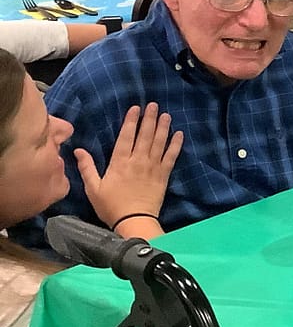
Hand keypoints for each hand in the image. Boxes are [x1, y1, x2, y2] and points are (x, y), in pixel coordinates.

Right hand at [76, 104, 182, 236]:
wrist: (134, 221)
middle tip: (154, 105)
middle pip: (145, 135)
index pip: (126, 136)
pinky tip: (179, 134)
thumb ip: (87, 168)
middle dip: (149, 119)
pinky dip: (175, 145)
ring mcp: (152, 167)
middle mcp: (138, 161)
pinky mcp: (163, 175)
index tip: (135, 108)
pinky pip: (171, 157)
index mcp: (120, 162)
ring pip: (159, 143)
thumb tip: (78, 150)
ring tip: (166, 115)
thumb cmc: (111, 206)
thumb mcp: (93, 188)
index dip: (131, 121)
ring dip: (163, 128)